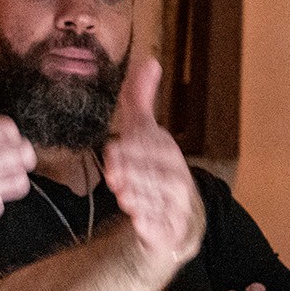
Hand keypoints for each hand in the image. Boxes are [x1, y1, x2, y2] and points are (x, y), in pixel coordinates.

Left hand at [101, 58, 202, 269]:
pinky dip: (152, 225)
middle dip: (136, 174)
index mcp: (168, 154)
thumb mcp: (144, 132)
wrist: (173, 218)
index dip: (135, 150)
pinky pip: (164, 228)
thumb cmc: (154, 169)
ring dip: (143, 198)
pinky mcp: (169, 231)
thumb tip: (150, 60)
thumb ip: (141, 100)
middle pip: (158, 176)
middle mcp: (176, 179)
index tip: (113, 150)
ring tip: (125, 196)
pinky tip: (139, 221)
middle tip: (114, 174)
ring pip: (161, 202)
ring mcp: (175, 206)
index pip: (155, 149)